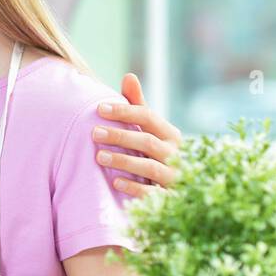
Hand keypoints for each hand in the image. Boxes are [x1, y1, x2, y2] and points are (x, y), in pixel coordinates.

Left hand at [93, 73, 182, 195]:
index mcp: (171, 134)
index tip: (99, 108)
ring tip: (98, 156)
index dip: (125, 111)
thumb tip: (129, 76)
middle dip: (120, 136)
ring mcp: (175, 177)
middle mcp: (176, 154)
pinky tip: (115, 183)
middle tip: (93, 132)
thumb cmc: (157, 153)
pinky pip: (153, 194)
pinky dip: (135, 188)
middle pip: (147, 142)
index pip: (148, 116)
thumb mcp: (151, 130)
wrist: (181, 191)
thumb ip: (138, 106)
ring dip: (123, 161)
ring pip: (150, 167)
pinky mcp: (170, 199)